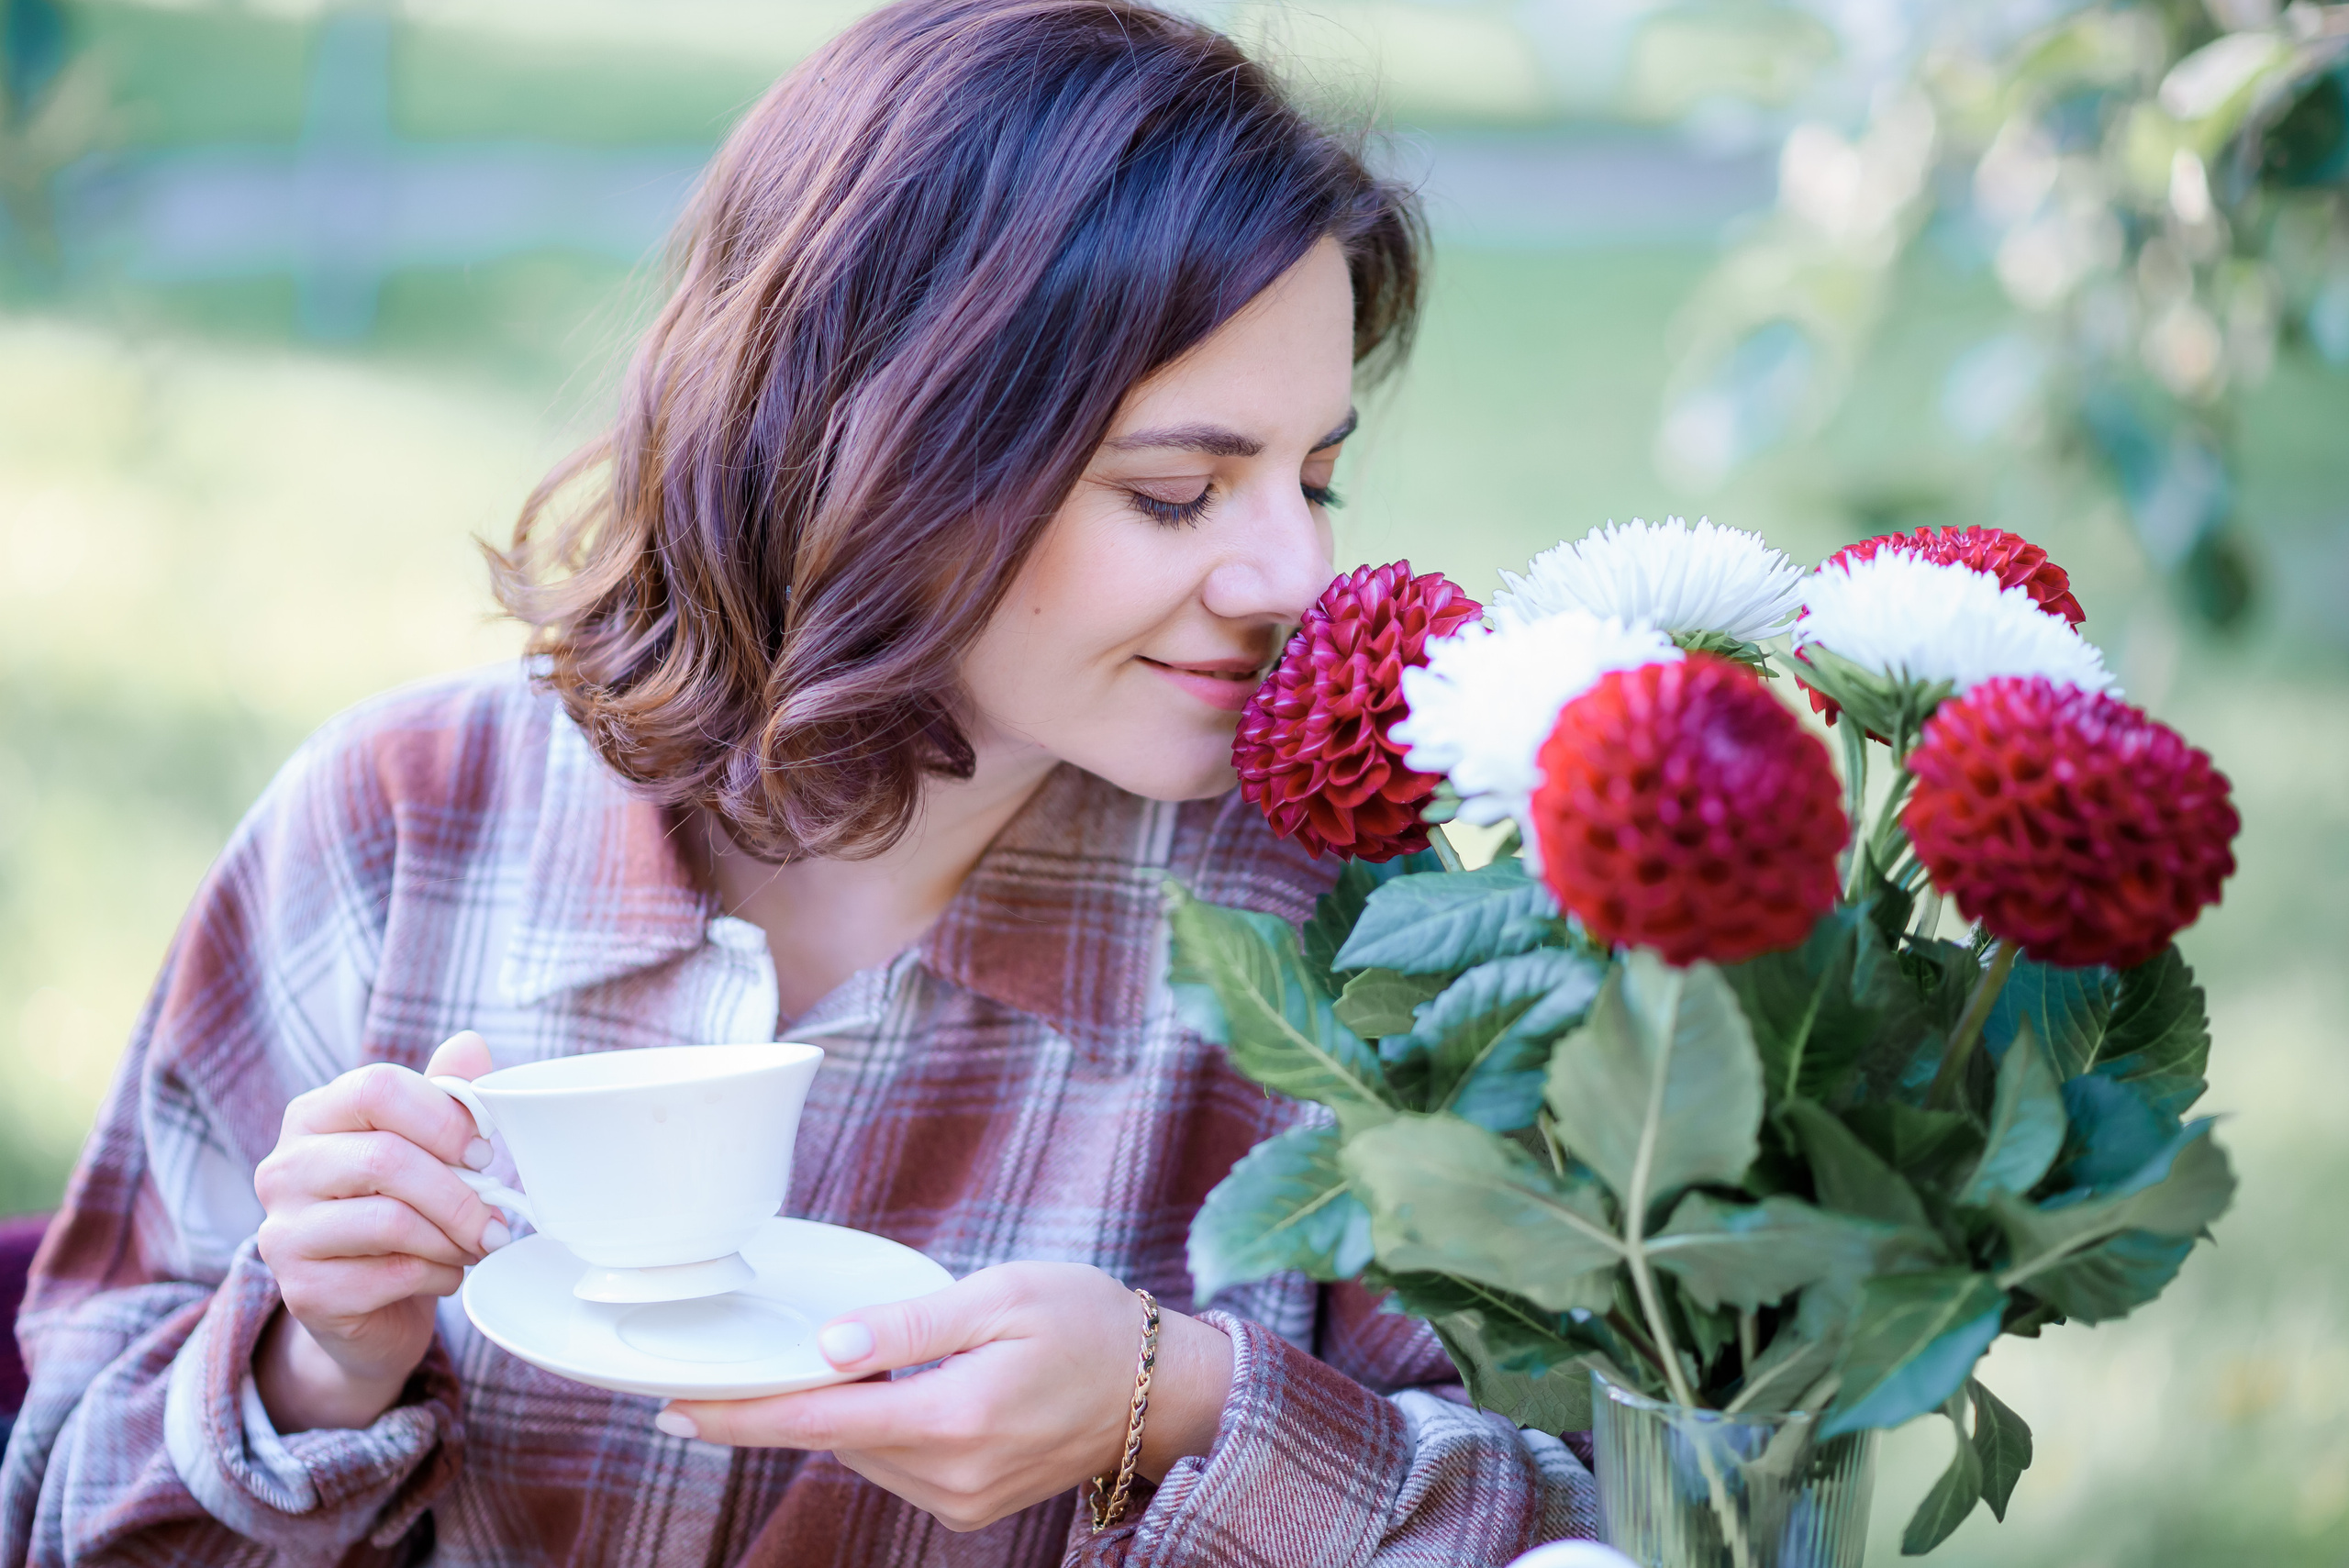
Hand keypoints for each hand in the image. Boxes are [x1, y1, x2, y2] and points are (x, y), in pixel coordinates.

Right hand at [253, 1031, 506, 1432]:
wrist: (371, 1306)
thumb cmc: (402, 1208)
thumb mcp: (425, 1145)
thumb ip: (444, 1094)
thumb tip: (470, 1044)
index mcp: (314, 1116)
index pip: (376, 1089)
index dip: (444, 1118)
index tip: (485, 1152)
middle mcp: (284, 1169)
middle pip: (385, 1158)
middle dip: (459, 1191)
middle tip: (497, 1215)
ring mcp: (283, 1233)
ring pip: (390, 1220)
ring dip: (453, 1237)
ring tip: (475, 1245)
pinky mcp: (302, 1292)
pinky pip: (389, 1276)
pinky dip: (438, 1275)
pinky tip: (446, 1274)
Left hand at [657, 1262, 1233, 1532]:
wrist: (1161, 1387)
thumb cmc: (1089, 1322)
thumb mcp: (1002, 1294)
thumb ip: (909, 1324)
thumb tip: (828, 1350)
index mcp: (958, 1417)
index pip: (821, 1422)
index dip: (742, 1416)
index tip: (676, 1409)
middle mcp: (955, 1475)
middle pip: (836, 1439)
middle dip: (795, 1401)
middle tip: (767, 1355)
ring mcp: (964, 1500)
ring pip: (864, 1454)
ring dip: (845, 1413)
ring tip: (857, 1363)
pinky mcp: (971, 1507)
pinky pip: (898, 1466)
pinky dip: (883, 1429)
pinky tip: (902, 1391)